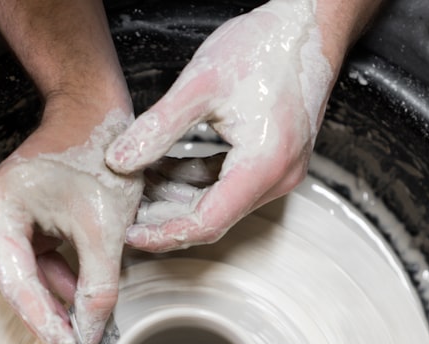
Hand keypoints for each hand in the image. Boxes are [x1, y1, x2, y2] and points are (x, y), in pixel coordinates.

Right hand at [0, 109, 142, 343]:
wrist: (96, 111)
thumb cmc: (98, 153)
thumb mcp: (105, 226)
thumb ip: (98, 285)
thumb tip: (90, 334)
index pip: (18, 288)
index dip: (47, 328)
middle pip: (20, 290)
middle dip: (53, 325)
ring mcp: (3, 222)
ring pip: (31, 282)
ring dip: (60, 310)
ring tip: (88, 343)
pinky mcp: (22, 224)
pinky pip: (41, 266)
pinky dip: (64, 286)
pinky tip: (85, 310)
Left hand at [105, 0, 336, 251]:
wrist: (309, 24)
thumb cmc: (266, 46)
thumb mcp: (200, 85)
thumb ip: (157, 128)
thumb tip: (119, 161)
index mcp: (263, 165)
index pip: (207, 222)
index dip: (164, 233)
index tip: (130, 233)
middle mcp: (277, 177)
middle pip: (212, 217)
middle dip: (164, 218)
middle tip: (124, 212)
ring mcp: (279, 171)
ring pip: (218, 202)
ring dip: (177, 197)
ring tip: (136, 187)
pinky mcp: (273, 159)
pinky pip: (228, 183)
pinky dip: (195, 180)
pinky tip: (162, 168)